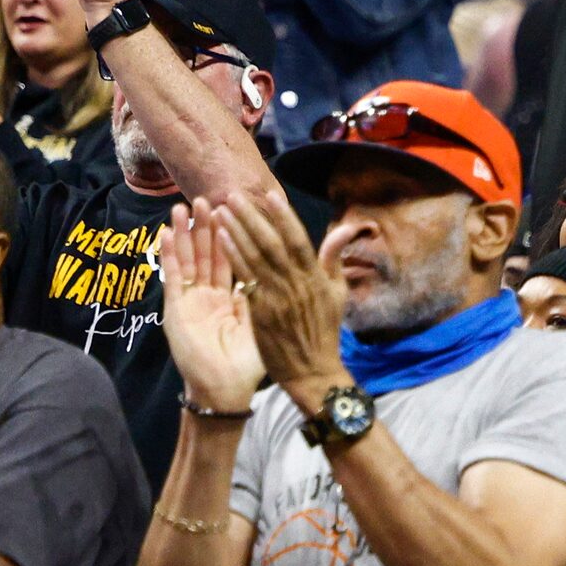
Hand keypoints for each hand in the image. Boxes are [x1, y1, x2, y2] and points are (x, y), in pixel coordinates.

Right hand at [162, 200, 265, 414]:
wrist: (227, 389)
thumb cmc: (248, 363)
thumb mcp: (263, 323)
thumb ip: (268, 296)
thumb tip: (283, 271)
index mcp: (231, 297)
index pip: (232, 258)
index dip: (233, 234)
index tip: (235, 209)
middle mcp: (209, 295)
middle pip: (207, 254)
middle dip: (207, 226)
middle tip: (206, 197)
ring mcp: (191, 301)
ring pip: (187, 260)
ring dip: (184, 234)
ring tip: (182, 208)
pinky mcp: (176, 310)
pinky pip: (172, 278)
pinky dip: (168, 256)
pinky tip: (165, 235)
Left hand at [217, 185, 348, 402]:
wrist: (312, 371)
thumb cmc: (325, 331)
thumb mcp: (337, 293)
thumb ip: (334, 258)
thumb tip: (345, 227)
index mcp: (315, 278)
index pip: (298, 240)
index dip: (283, 216)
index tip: (269, 195)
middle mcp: (296, 284)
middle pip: (271, 244)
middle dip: (251, 217)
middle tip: (233, 195)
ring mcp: (277, 298)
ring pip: (255, 258)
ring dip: (236, 232)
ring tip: (220, 210)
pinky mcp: (261, 312)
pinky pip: (245, 279)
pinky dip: (233, 257)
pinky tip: (220, 239)